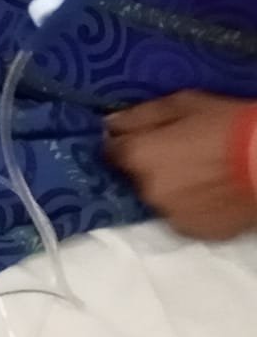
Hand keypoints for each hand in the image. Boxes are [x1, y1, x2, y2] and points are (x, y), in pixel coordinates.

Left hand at [104, 90, 256, 240]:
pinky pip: (181, 216)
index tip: (140, 138)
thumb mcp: (182, 104)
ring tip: (199, 175)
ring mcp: (170, 215)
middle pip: (135, 177)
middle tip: (179, 154)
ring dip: (169, 188)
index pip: (110, 152)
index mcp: (139, 156)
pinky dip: (190, 206)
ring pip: (159, 198)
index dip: (125, 143)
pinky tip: (210, 192)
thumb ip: (139, 116)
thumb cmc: (228, 125)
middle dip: (149, 166)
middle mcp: (147, 190)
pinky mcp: (195, 232)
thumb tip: (109, 124)